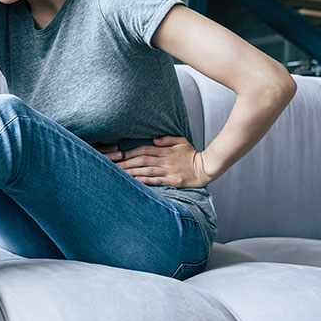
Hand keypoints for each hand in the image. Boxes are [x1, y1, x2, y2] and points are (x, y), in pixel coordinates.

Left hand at [92, 137, 212, 187]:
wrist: (206, 168)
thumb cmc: (192, 154)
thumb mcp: (181, 141)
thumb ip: (167, 139)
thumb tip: (153, 139)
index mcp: (166, 151)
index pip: (145, 149)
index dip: (131, 152)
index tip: (120, 154)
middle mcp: (165, 160)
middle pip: (142, 160)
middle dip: (127, 162)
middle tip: (114, 164)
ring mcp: (169, 171)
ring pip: (147, 170)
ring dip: (133, 171)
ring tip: (120, 172)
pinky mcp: (173, 181)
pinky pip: (156, 180)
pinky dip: (145, 180)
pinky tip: (135, 180)